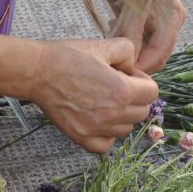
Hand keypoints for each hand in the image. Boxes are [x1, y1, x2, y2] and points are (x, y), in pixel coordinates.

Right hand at [28, 38, 157, 152]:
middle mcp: (112, 114)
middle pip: (141, 113)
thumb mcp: (106, 45)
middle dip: (136, 99)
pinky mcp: (81, 137)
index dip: (144, 82)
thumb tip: (132, 70)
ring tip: (107, 104)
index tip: (129, 76)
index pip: (152, 93)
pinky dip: (107, 136)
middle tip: (118, 88)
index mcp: (122, 90)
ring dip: (122, 118)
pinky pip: (106, 146)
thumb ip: (129, 53)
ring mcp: (96, 129)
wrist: (40, 73)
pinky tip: (100, 122)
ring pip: (125, 130)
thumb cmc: (70, 57)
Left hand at [112, 0, 185, 72]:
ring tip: (112, 37)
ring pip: (145, 53)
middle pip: (155, 57)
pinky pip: (137, 45)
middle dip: (136, 62)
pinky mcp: (145, 25)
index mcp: (173, 18)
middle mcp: (170, 23)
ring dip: (129, 54)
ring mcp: (158, 24)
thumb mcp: (131, 7)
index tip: (123, 73)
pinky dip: (125, 45)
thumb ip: (134, 35)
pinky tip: (111, 30)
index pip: (160, 54)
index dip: (142, 67)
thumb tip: (133, 61)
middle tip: (115, 59)